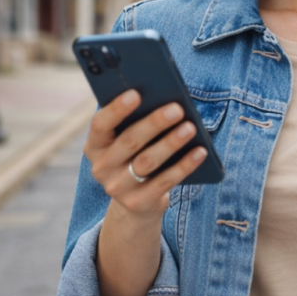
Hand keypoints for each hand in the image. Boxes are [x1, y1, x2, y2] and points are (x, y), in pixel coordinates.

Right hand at [84, 90, 206, 219]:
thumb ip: (137, 122)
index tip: (136, 93)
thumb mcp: (130, 142)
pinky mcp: (138, 202)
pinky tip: (201, 151)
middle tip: (177, 109)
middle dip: (154, 123)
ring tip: (191, 128)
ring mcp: (118, 188)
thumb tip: (166, 100)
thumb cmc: (137, 157)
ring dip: (171, 143)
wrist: (137, 202)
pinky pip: (165, 181)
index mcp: (95, 145)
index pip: (100, 124)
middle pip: (129, 141)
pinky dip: (185, 165)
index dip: (117, 109)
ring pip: (147, 162)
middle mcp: (102, 167)